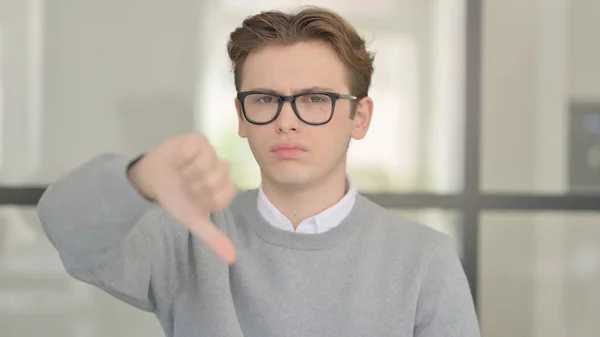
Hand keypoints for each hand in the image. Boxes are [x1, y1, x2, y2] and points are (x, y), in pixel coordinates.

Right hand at [128, 133, 236, 263]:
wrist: (151, 180)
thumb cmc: (175, 198)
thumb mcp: (192, 219)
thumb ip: (213, 237)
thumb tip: (233, 259)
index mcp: (224, 187)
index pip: (226, 195)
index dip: (207, 199)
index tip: (195, 199)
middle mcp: (221, 169)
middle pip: (217, 180)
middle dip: (196, 186)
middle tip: (185, 185)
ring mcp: (212, 153)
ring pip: (208, 165)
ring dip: (188, 173)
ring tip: (181, 172)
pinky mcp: (198, 140)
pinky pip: (197, 150)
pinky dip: (184, 158)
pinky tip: (179, 160)